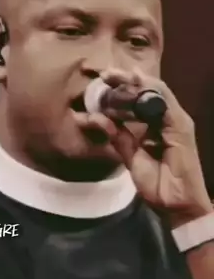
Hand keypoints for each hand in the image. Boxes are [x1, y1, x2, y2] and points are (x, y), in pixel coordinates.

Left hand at [99, 68, 212, 226]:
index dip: (122, 89)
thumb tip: (98, 119)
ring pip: (157, 92)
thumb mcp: (131, 158)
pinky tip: (134, 84)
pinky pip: (164, 105)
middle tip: (105, 73)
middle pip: (148, 91)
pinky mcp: (181, 128)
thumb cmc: (159, 185)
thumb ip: (119, 138)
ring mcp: (177, 122)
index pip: (140, 100)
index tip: (101, 82)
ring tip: (114, 75)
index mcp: (157, 125)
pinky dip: (149, 93)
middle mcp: (168, 119)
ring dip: (135, 82)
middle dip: (126, 79)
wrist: (178, 205)